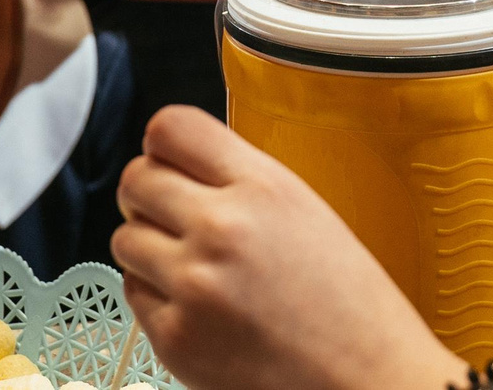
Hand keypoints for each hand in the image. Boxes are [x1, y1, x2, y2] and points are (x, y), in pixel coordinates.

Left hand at [114, 107, 464, 389]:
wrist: (367, 381)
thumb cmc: (349, 305)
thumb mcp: (306, 211)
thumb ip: (240, 180)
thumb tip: (182, 165)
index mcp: (261, 188)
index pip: (169, 128)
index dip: (163, 146)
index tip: (168, 162)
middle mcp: (221, 229)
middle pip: (136, 180)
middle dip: (148, 196)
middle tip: (170, 215)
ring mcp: (193, 285)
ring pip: (125, 237)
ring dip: (148, 246)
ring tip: (190, 265)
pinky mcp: (175, 338)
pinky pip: (133, 292)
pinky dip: (155, 294)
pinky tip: (197, 304)